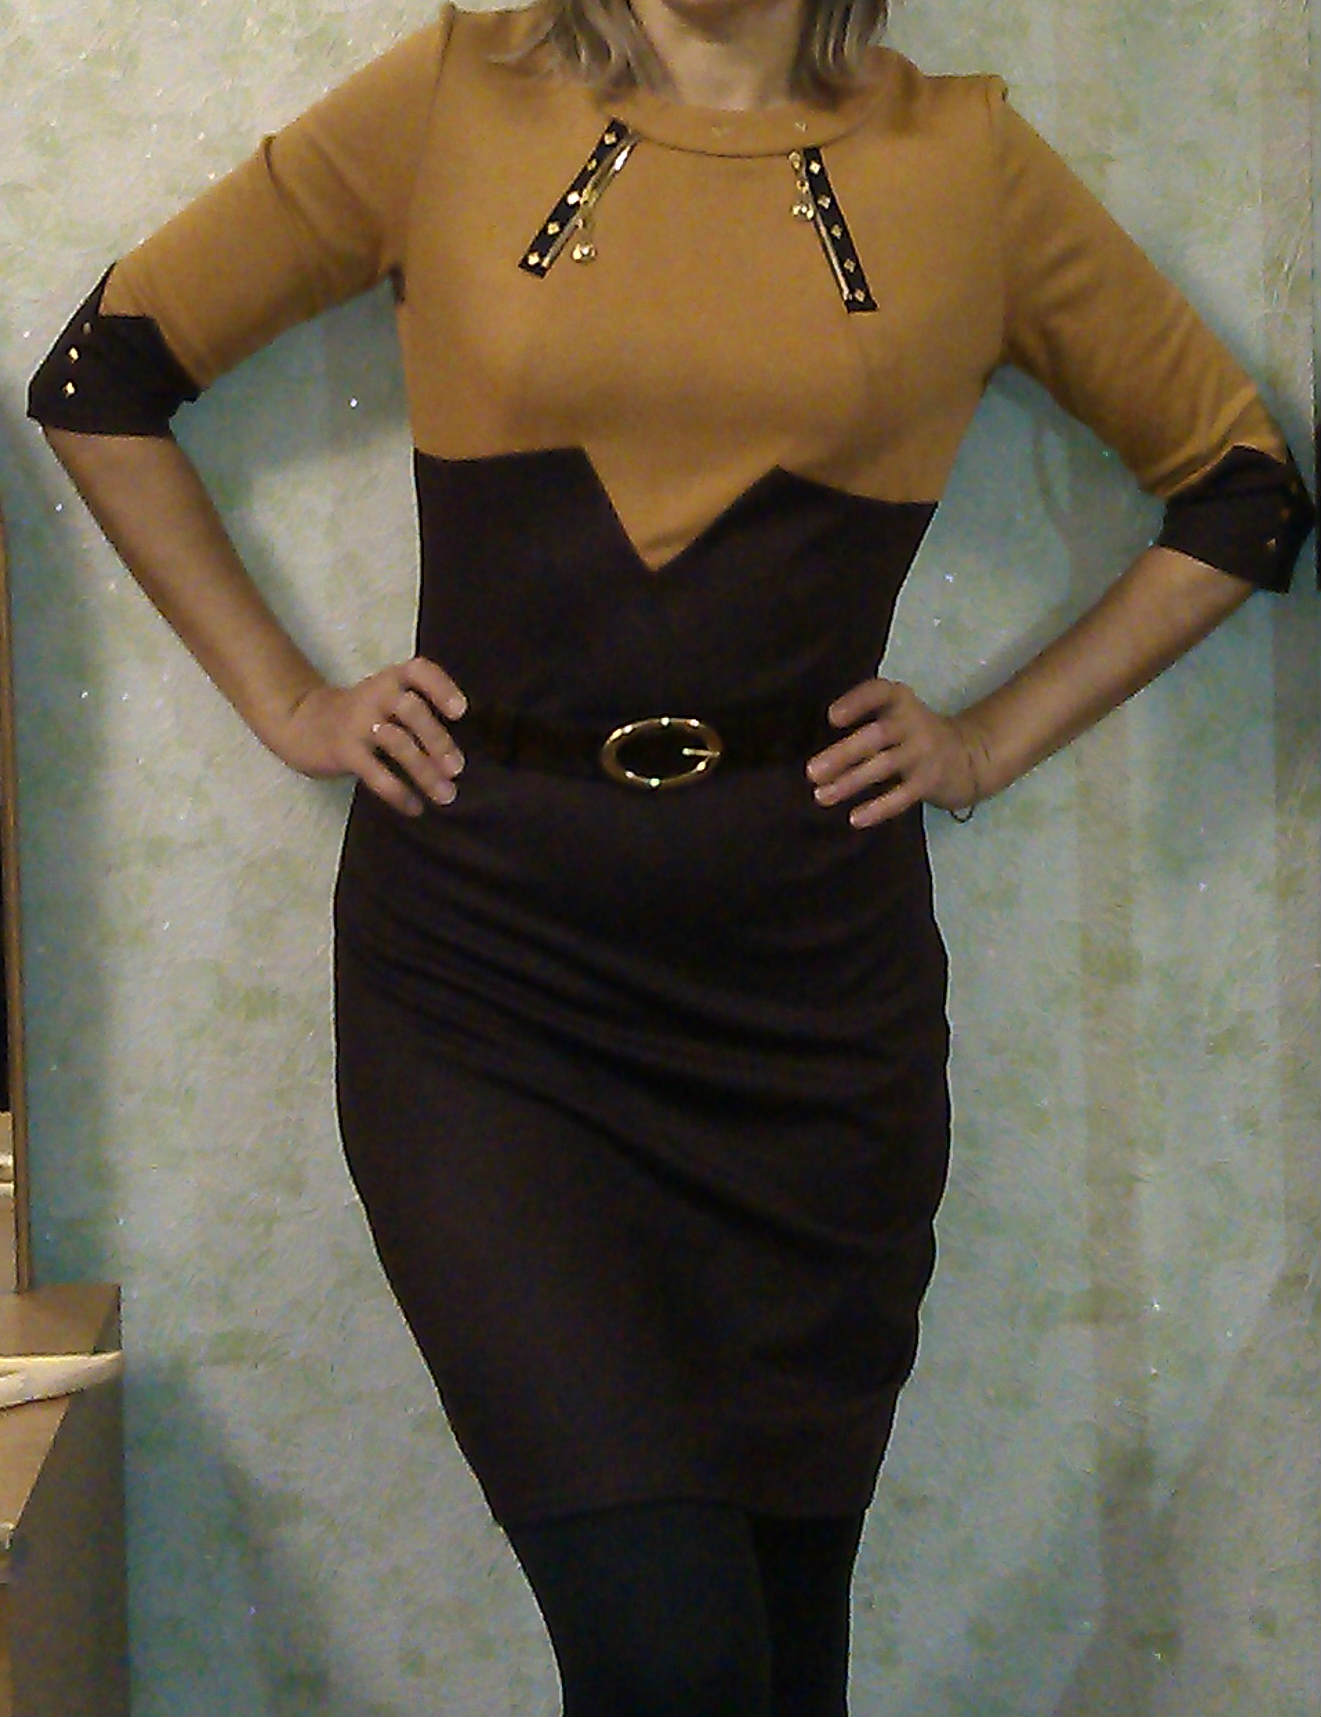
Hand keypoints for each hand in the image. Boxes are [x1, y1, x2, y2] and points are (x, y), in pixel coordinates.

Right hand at [275, 657, 467, 816]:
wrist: (302, 724)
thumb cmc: (359, 715)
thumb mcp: (385, 698)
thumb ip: (417, 713)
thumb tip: (454, 754)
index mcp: (390, 680)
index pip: (418, 671)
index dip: (441, 688)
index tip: (460, 712)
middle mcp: (374, 695)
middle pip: (412, 710)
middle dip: (438, 740)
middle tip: (457, 768)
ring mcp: (357, 723)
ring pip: (398, 743)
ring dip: (426, 772)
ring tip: (446, 796)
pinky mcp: (344, 752)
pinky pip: (376, 774)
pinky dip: (399, 793)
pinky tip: (414, 807)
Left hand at [806, 677, 981, 826]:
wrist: (966, 756)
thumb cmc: (913, 734)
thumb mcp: (896, 714)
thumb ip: (865, 721)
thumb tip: (820, 751)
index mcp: (901, 701)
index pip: (879, 693)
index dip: (856, 702)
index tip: (832, 718)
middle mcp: (913, 722)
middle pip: (876, 736)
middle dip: (843, 754)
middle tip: (812, 772)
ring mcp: (923, 752)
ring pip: (883, 766)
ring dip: (850, 782)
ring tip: (821, 796)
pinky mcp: (929, 781)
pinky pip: (901, 796)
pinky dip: (878, 808)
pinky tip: (855, 818)